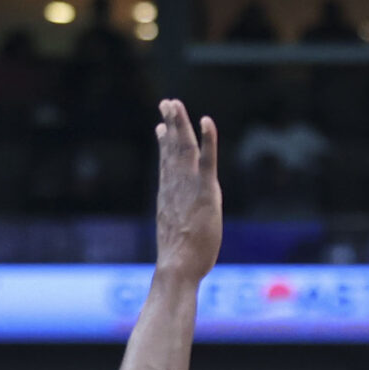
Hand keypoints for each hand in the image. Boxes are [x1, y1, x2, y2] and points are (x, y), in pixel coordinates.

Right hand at [152, 97, 221, 280]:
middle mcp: (175, 185)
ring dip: (181, 122)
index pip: (166, 163)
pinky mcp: (206, 191)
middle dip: (170, 124)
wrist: (178, 266)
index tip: (161, 127)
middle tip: (167, 103)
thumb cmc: (180, 260)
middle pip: (172, 148)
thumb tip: (179, 222)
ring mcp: (189, 186)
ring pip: (184, 147)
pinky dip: (208, 138)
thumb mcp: (176, 234)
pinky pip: (207, 159)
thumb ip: (178, 221)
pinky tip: (206, 120)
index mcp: (169, 195)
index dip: (164, 143)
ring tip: (175, 103)